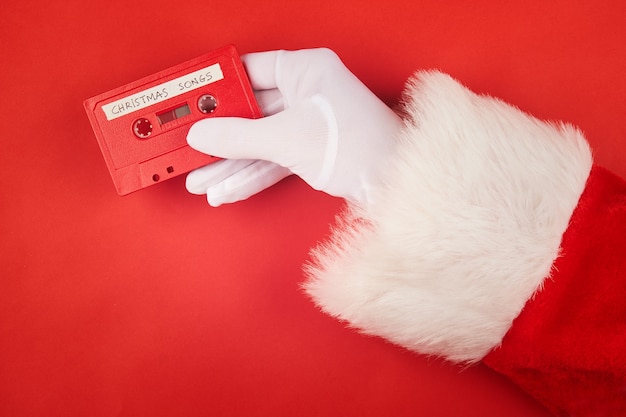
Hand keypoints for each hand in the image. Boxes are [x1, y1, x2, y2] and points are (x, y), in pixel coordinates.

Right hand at [185, 48, 402, 205]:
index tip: (191, 101)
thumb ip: (239, 137)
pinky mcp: (311, 152)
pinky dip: (251, 176)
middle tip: (188, 148)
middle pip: (250, 113)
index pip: (250, 70)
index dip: (218, 87)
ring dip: (230, 164)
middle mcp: (307, 94)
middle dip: (219, 138)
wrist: (399, 185)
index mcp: (306, 71)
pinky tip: (226, 190)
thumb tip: (202, 135)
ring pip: (259, 141)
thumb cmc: (360, 147)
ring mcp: (309, 125)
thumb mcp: (288, 139)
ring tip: (200, 181)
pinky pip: (273, 160)